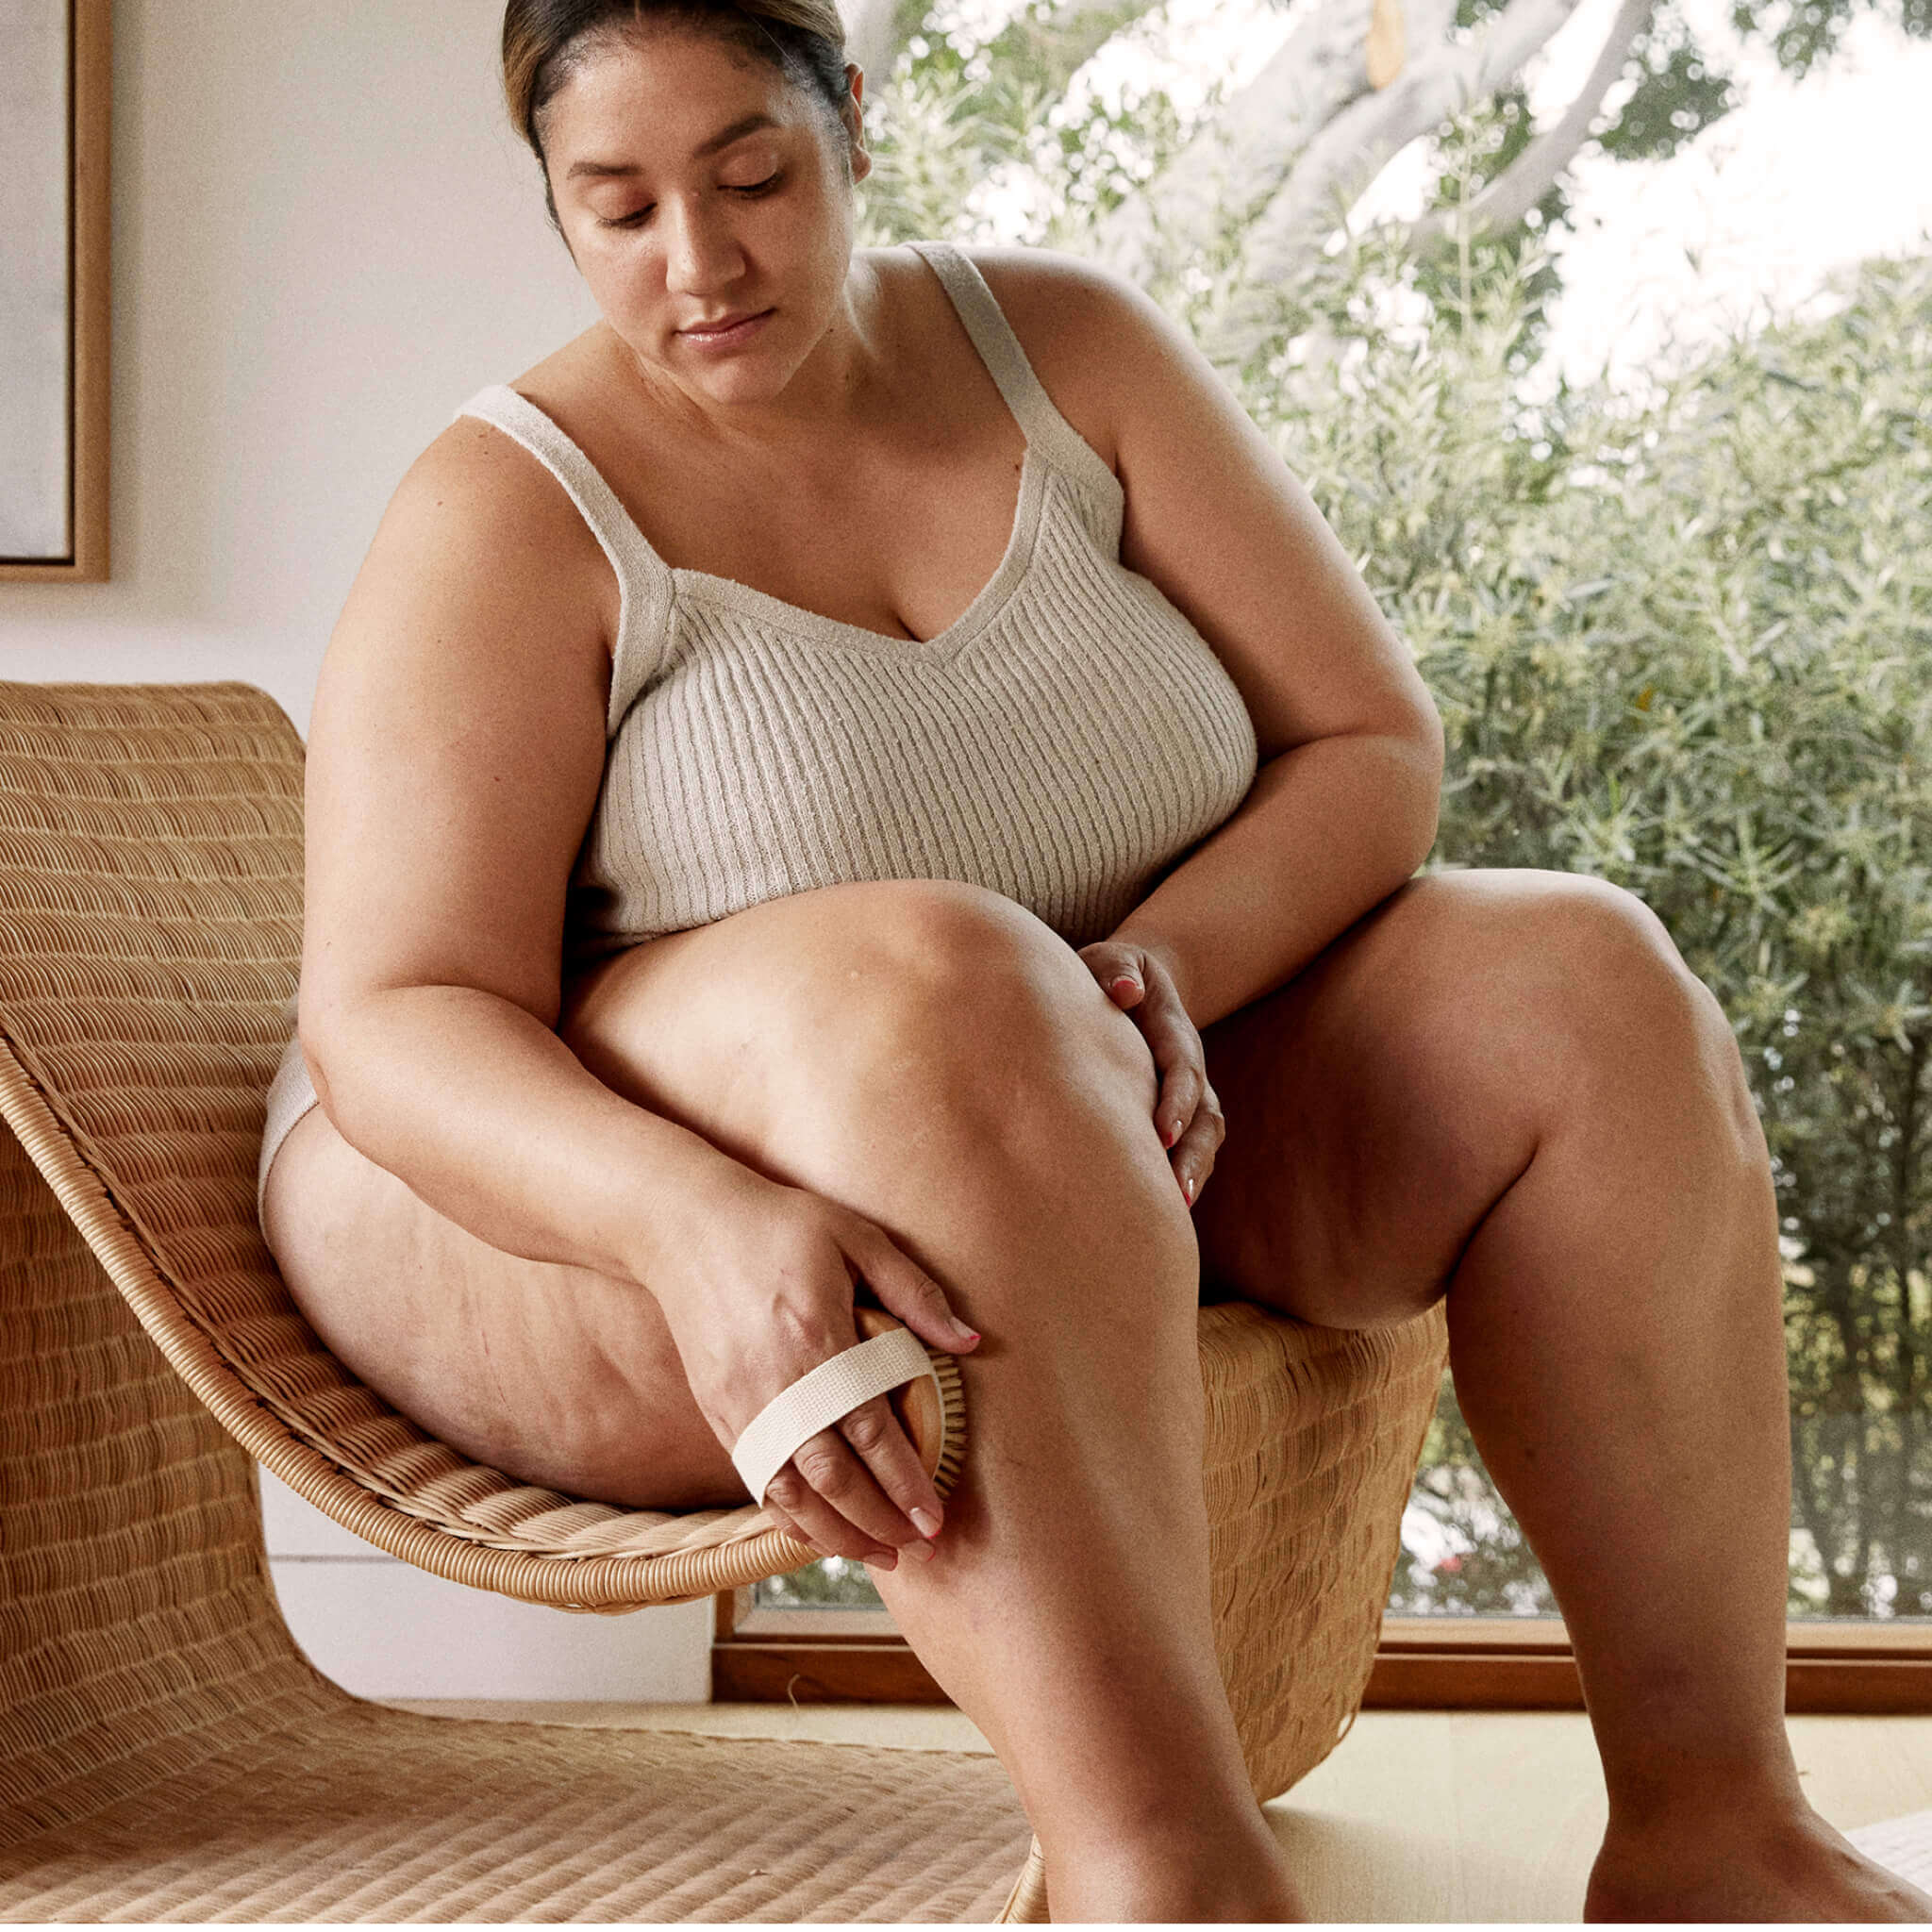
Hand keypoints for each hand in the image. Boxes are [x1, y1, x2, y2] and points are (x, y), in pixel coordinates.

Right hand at [650, 1165, 980, 1569]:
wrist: (683, 1224)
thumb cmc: (778, 1224)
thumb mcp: (855, 1236)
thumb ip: (913, 1291)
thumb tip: (969, 1342)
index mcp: (817, 1336)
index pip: (869, 1429)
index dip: (904, 1480)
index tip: (935, 1516)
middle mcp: (775, 1382)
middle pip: (831, 1475)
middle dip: (878, 1521)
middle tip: (921, 1547)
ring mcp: (741, 1403)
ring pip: (790, 1491)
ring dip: (836, 1533)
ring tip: (880, 1557)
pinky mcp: (718, 1411)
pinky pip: (757, 1479)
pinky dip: (789, 1517)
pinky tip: (819, 1535)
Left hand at [1077, 939, 1224, 1208]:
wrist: (1132, 984)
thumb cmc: (1111, 974)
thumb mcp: (1110, 959)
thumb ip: (1117, 969)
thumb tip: (1125, 992)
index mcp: (1174, 1032)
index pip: (1182, 1070)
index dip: (1178, 1101)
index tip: (1162, 1132)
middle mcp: (1188, 1069)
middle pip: (1204, 1116)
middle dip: (1194, 1154)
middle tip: (1176, 1190)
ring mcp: (1186, 1096)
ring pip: (1203, 1140)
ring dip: (1194, 1174)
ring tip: (1174, 1213)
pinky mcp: (1174, 1116)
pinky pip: (1187, 1152)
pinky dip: (1180, 1179)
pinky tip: (1159, 1213)